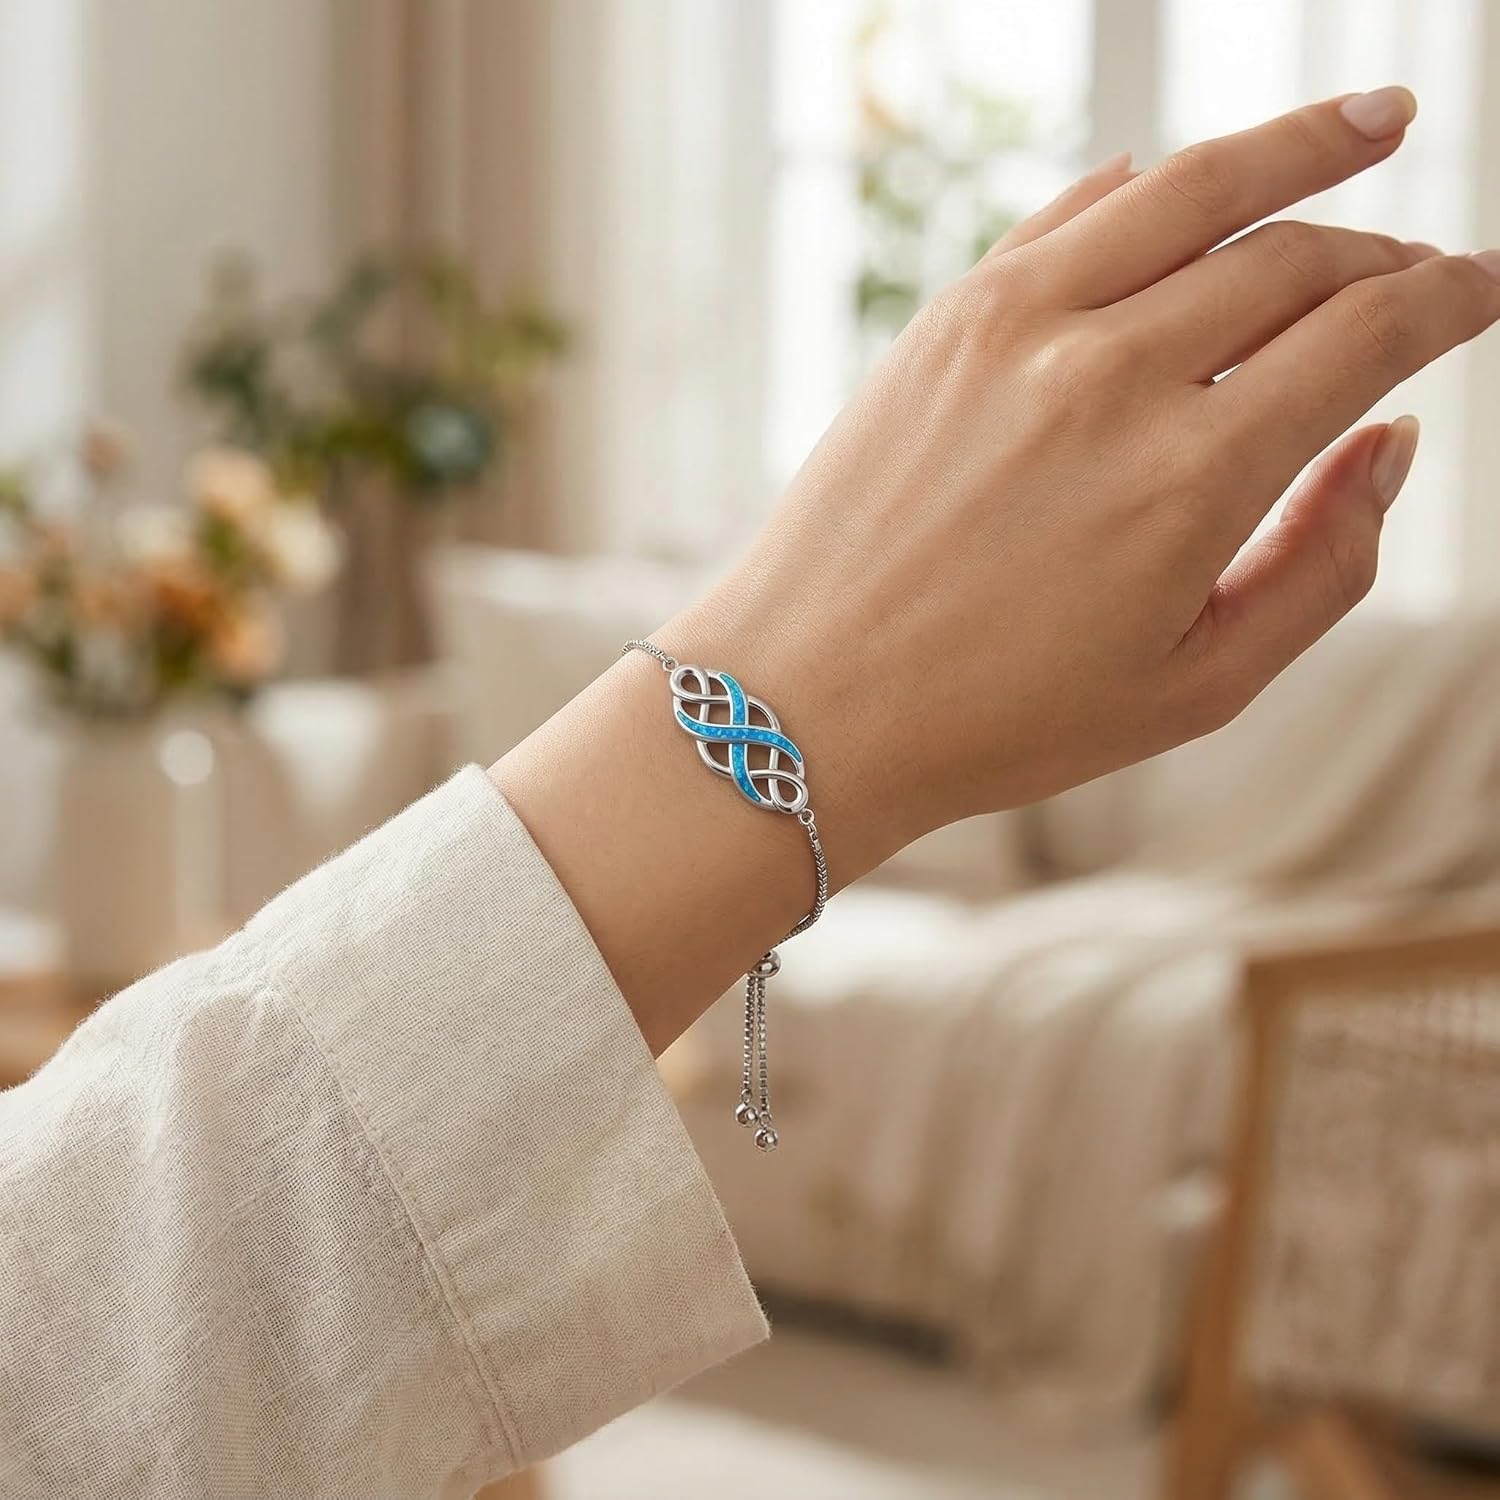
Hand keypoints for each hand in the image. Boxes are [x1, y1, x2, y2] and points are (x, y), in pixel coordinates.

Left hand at [665, 87, 1498, 874]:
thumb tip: (1394, 444)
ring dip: (1296, 147)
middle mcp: (1112, 375)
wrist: (807, 706)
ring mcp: (1018, 328)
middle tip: (1418, 266)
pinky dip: (1142, 186)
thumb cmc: (999, 720)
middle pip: (1292, 258)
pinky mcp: (946, 320)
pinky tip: (1181, 173)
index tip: (1482, 288)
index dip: (1447, 301)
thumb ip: (1320, 566)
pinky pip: (1070, 216)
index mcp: (1192, 478)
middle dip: (1378, 252)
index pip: (1365, 336)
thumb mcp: (1194, 690)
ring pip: (1192, 192)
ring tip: (1369, 124)